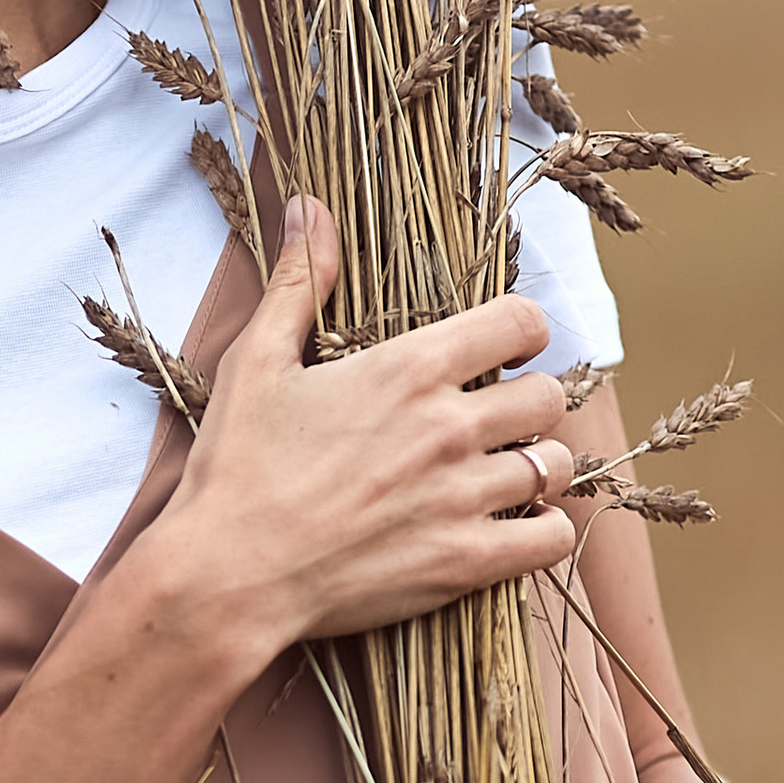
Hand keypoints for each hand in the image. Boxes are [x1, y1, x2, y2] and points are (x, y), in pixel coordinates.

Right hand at [160, 196, 576, 661]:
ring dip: (538, 465)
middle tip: (499, 417)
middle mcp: (450, 427)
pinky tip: (521, 527)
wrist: (229, 575)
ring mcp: (464, 497)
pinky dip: (546, 531)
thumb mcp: (258, 360)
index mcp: (410, 369)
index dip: (521, 330)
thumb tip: (311, 208)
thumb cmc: (237, 466)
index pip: (520, 322)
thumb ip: (301, 282)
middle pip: (548, 395)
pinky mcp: (466, 562)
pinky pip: (551, 540)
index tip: (504, 348)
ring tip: (509, 472)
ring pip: (554, 465)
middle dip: (529, 401)